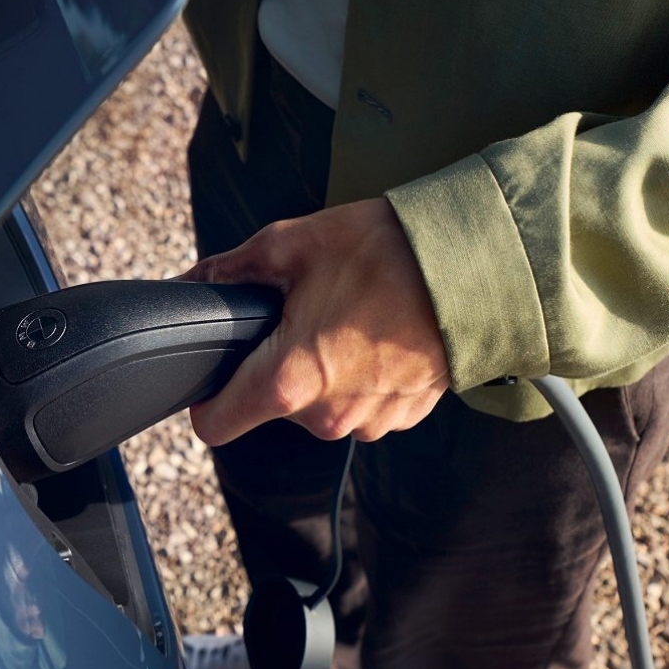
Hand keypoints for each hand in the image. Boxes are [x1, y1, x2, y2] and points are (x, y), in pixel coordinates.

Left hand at [181, 198, 450, 445]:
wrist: (477, 268)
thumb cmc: (386, 253)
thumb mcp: (291, 244)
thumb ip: (230, 270)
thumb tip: (190, 283)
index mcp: (289, 380)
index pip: (215, 424)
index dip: (207, 396)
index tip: (219, 369)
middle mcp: (327, 415)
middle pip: (272, 404)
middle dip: (278, 362)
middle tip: (305, 310)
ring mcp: (369, 421)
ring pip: (319, 404)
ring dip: (323, 368)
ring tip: (350, 315)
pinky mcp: (402, 416)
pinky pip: (361, 403)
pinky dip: (362, 375)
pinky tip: (380, 333)